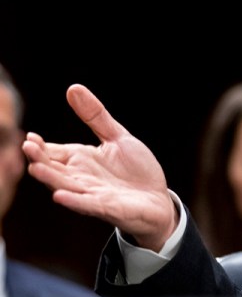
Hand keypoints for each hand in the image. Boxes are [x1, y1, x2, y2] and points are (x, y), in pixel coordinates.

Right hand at [21, 84, 177, 251]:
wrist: (159, 199)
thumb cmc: (136, 170)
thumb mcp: (117, 137)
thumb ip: (96, 116)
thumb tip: (73, 88)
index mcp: (81, 160)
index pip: (53, 152)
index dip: (41, 147)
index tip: (30, 137)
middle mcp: (82, 178)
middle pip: (55, 169)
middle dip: (40, 160)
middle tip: (28, 147)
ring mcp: (93, 194)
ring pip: (67, 187)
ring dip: (51, 179)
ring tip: (36, 168)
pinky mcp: (109, 208)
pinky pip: (88, 205)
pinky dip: (75, 201)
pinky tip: (60, 196)